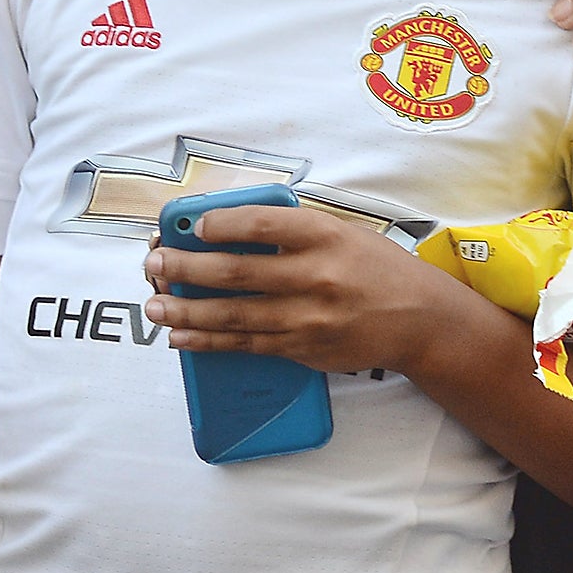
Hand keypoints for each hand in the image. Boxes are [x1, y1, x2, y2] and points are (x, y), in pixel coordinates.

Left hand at [142, 204, 472, 375]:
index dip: (221, 223)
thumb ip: (294, 229)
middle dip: (186, 268)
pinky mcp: (301, 349)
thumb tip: (230, 230)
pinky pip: (245, 345)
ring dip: (186, 311)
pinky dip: (208, 343)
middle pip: (235, 272)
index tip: (192, 225)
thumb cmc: (377, 268)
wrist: (419, 319)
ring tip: (154, 305)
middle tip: (155, 264)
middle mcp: (314, 275)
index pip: (261, 223)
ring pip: (232, 315)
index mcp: (325, 235)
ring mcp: (306, 318)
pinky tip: (181, 338)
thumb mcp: (343, 231)